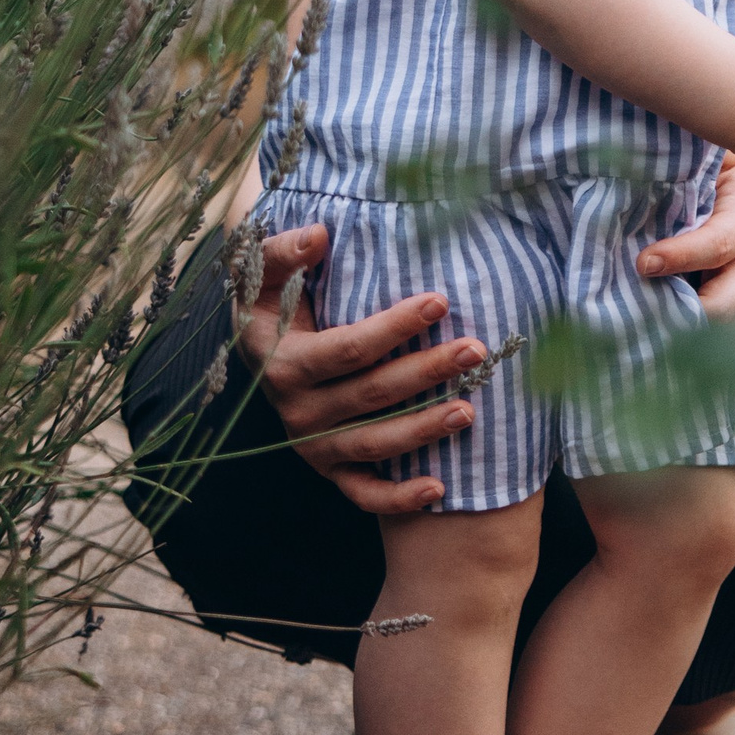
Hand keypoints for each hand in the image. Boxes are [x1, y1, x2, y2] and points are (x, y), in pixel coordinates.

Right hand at [235, 227, 486, 516]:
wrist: (258, 346)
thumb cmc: (273, 299)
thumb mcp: (264, 272)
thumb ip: (285, 252)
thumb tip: (319, 235)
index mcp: (283, 361)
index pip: (347, 348)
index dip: (393, 326)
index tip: (440, 301)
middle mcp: (297, 410)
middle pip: (370, 395)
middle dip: (425, 372)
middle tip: (476, 350)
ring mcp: (313, 445)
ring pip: (373, 445)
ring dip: (423, 430)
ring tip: (470, 409)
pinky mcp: (329, 470)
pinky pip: (362, 493)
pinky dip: (397, 499)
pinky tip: (440, 489)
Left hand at [637, 154, 734, 336]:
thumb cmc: (716, 183)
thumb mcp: (708, 168)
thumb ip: (681, 177)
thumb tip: (638, 176)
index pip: (715, 246)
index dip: (679, 257)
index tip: (642, 263)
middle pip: (721, 306)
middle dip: (679, 316)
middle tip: (635, 314)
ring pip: (723, 331)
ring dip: (683, 332)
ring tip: (644, 323)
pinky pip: (726, 340)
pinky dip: (697, 341)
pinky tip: (667, 329)